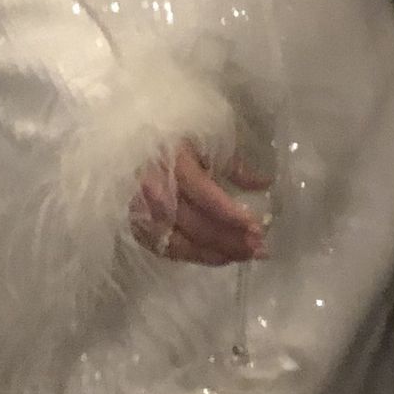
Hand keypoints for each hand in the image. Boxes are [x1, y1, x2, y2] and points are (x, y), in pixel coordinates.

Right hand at [131, 140, 270, 265]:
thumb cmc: (172, 137)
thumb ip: (234, 165)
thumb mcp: (204, 141)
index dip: (232, 214)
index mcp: (173, 164)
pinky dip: (195, 256)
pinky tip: (218, 256)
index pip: (205, 196)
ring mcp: (142, 214)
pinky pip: (168, 250)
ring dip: (216, 254)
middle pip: (196, 225)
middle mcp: (155, 192)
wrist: (130, 141)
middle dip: (230, 239)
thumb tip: (264, 183)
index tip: (258, 226)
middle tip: (259, 248)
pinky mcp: (137, 228)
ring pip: (182, 245)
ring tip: (245, 255)